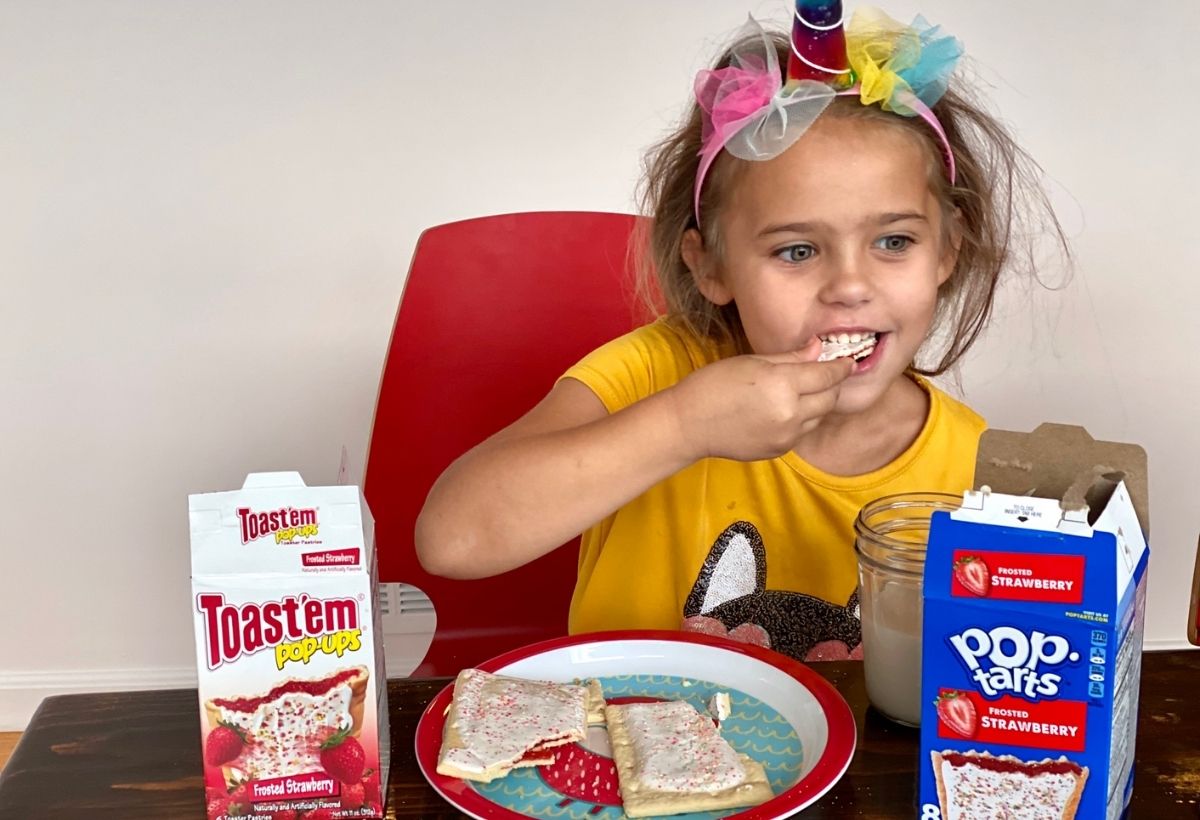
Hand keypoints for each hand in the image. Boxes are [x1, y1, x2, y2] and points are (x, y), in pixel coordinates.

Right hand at [666, 337, 852, 461]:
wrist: (689, 424)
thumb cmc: (713, 385)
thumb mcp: (752, 362)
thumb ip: (791, 358)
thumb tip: (819, 349)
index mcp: (783, 385)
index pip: (827, 375)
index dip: (841, 367)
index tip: (848, 361)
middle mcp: (790, 413)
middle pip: (830, 398)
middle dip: (832, 385)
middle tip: (824, 374)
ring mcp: (786, 436)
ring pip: (819, 417)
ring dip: (818, 403)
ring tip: (801, 392)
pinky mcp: (779, 450)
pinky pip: (802, 432)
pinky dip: (802, 419)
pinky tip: (783, 410)